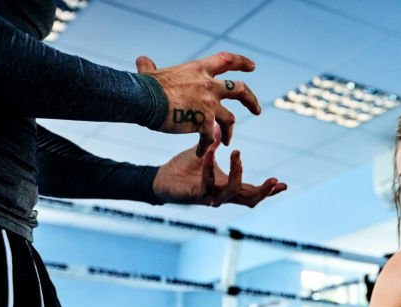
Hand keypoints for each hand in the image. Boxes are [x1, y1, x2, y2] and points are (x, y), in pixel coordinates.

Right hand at [136, 52, 260, 154]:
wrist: (144, 100)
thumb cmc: (144, 86)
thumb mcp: (151, 74)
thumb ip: (150, 68)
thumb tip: (142, 60)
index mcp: (199, 70)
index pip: (226, 61)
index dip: (241, 63)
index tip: (253, 67)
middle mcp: (209, 86)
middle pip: (240, 90)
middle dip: (251, 100)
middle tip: (257, 110)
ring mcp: (209, 105)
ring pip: (230, 120)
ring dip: (229, 131)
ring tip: (228, 140)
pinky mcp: (204, 123)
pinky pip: (210, 138)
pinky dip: (205, 146)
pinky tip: (200, 153)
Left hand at [153, 132, 285, 207]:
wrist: (160, 179)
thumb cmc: (183, 169)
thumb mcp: (205, 154)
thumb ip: (215, 143)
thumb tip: (222, 127)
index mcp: (228, 186)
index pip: (252, 191)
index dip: (269, 190)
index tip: (284, 184)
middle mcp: (223, 195)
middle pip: (250, 199)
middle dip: (264, 191)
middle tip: (274, 180)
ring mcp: (211, 196)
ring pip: (233, 192)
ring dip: (237, 172)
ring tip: (237, 154)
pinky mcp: (197, 194)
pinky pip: (208, 182)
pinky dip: (211, 165)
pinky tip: (211, 151)